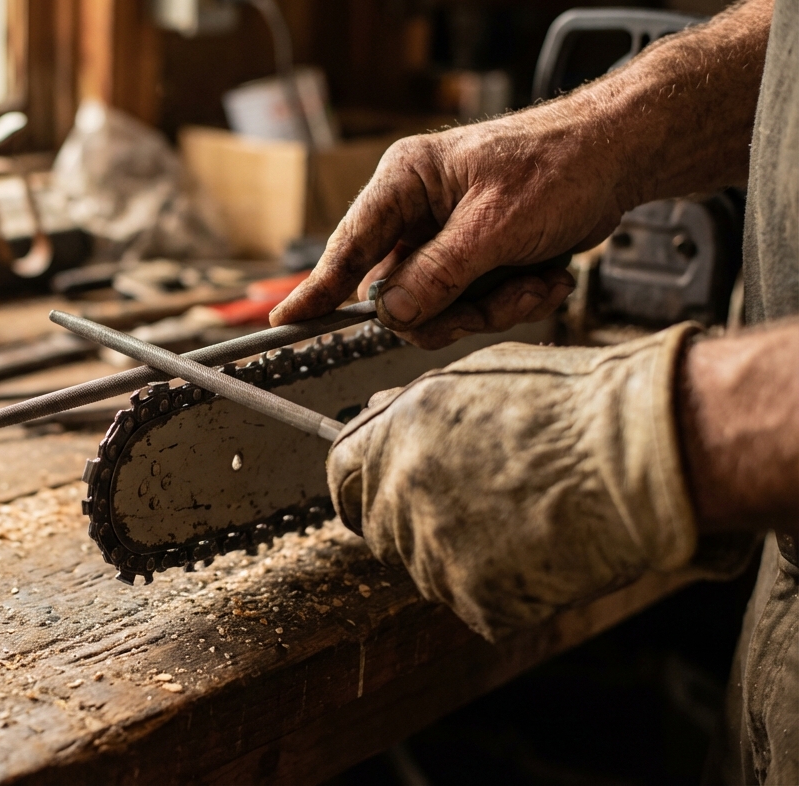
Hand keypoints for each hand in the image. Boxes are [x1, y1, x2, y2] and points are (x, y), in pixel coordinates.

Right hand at [271, 107, 629, 348]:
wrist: (622, 158)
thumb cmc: (561, 165)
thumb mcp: (495, 226)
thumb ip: (437, 274)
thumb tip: (390, 313)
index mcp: (405, 182)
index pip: (349, 244)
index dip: (318, 287)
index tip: (289, 321)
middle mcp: (418, 210)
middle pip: (399, 292)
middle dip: (451, 307)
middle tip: (493, 301)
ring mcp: (447, 237)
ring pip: (439, 306)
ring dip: (492, 306)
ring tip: (534, 281)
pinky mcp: (477, 257)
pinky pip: (473, 304)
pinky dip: (512, 301)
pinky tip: (545, 277)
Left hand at [327, 324, 703, 639]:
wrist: (639, 455)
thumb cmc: (571, 404)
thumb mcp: (476, 378)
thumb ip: (414, 409)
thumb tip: (380, 414)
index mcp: (394, 439)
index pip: (340, 475)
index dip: (359, 481)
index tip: (377, 485)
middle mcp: (402, 497)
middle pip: (380, 527)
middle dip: (412, 517)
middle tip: (471, 502)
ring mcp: (437, 555)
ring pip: (426, 567)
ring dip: (459, 551)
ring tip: (521, 515)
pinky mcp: (478, 601)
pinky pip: (474, 600)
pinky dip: (502, 584)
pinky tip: (540, 546)